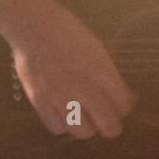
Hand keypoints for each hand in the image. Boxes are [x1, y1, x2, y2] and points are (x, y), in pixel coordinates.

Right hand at [3, 3, 135, 139]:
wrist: (33, 27)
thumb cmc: (68, 31)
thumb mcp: (97, 48)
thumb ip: (107, 72)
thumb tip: (121, 92)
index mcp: (102, 72)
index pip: (123, 104)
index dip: (125, 108)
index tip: (122, 105)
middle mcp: (85, 90)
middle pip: (107, 125)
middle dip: (112, 127)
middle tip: (110, 124)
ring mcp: (62, 98)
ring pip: (83, 132)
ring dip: (88, 128)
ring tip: (86, 121)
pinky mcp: (40, 103)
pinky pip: (57, 127)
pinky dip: (63, 125)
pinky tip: (64, 116)